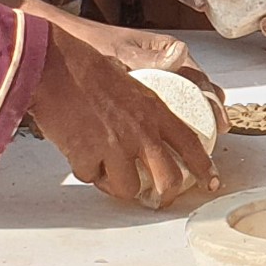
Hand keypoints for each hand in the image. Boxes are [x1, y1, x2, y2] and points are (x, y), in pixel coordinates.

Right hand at [20, 7, 216, 205]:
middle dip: (165, 194)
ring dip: (117, 184)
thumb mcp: (131, 84)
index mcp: (154, 110)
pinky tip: (79, 154)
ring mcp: (115, 146)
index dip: (203, 166)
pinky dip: (87, 171)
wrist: (55, 67)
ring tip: (105, 170)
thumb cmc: (87, 70)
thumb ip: (145, 112)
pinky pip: (91, 177)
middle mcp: (140, 132)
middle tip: (157, 198)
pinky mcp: (88, 156)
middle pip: (167, 179)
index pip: (190, 143)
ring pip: (128, 188)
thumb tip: (149, 135)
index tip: (211, 180)